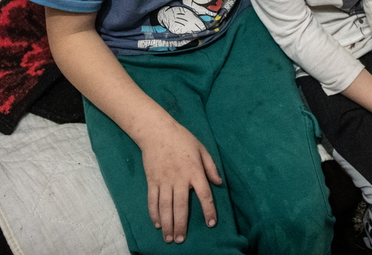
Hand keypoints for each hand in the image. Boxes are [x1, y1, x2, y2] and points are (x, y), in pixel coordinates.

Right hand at [137, 119, 222, 243]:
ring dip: (167, 223)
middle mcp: (179, 178)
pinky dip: (154, 213)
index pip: (204, 194)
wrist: (157, 131)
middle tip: (180, 240)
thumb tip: (219, 183)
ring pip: (165, 206)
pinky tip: (157, 224)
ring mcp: (164, 180)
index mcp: (194, 171)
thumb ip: (211, 167)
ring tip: (169, 238)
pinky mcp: (152, 180)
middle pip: (181, 206)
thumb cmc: (182, 139)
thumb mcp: (202, 149)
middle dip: (181, 225)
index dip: (208, 210)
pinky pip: (152, 200)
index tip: (211, 223)